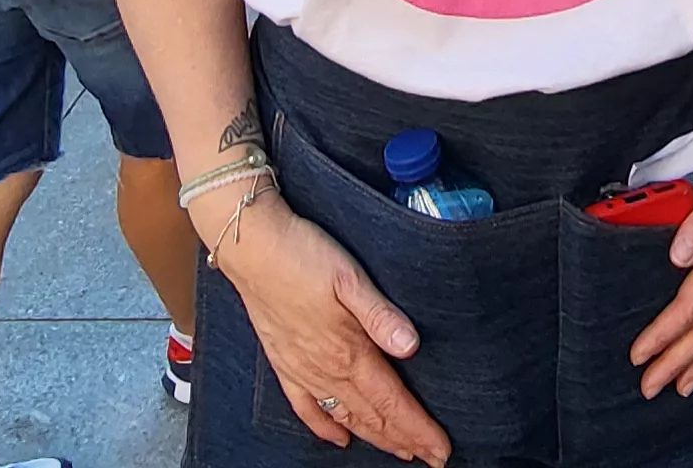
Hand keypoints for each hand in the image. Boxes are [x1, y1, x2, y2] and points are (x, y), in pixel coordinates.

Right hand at [216, 190, 449, 463]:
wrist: (251, 246)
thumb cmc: (302, 255)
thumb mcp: (350, 278)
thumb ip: (381, 315)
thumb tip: (412, 347)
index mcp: (348, 351)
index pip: (392, 403)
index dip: (419, 430)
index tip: (441, 450)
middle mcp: (325, 370)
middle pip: (373, 418)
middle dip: (405, 441)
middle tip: (432, 459)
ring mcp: (302, 370)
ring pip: (345, 417)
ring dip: (375, 438)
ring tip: (399, 451)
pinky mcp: (284, 364)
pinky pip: (306, 408)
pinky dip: (324, 428)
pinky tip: (339, 438)